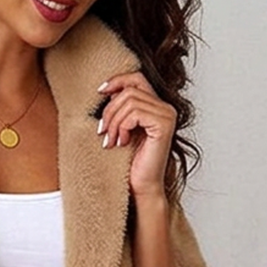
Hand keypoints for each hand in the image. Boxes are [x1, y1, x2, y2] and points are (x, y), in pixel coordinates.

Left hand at [95, 71, 176, 198]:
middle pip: (129, 91)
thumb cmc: (130, 163)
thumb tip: (106, 90)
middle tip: (102, 133)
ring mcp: (167, 115)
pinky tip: (121, 143)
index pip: (137, 78)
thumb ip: (120, 109)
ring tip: (111, 141)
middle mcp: (166, 108)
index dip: (117, 81)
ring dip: (114, 122)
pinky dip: (122, 127)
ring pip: (129, 101)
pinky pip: (135, 113)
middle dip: (110, 111)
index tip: (100, 92)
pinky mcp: (164, 125)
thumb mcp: (122, 130)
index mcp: (157, 106)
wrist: (141, 188)